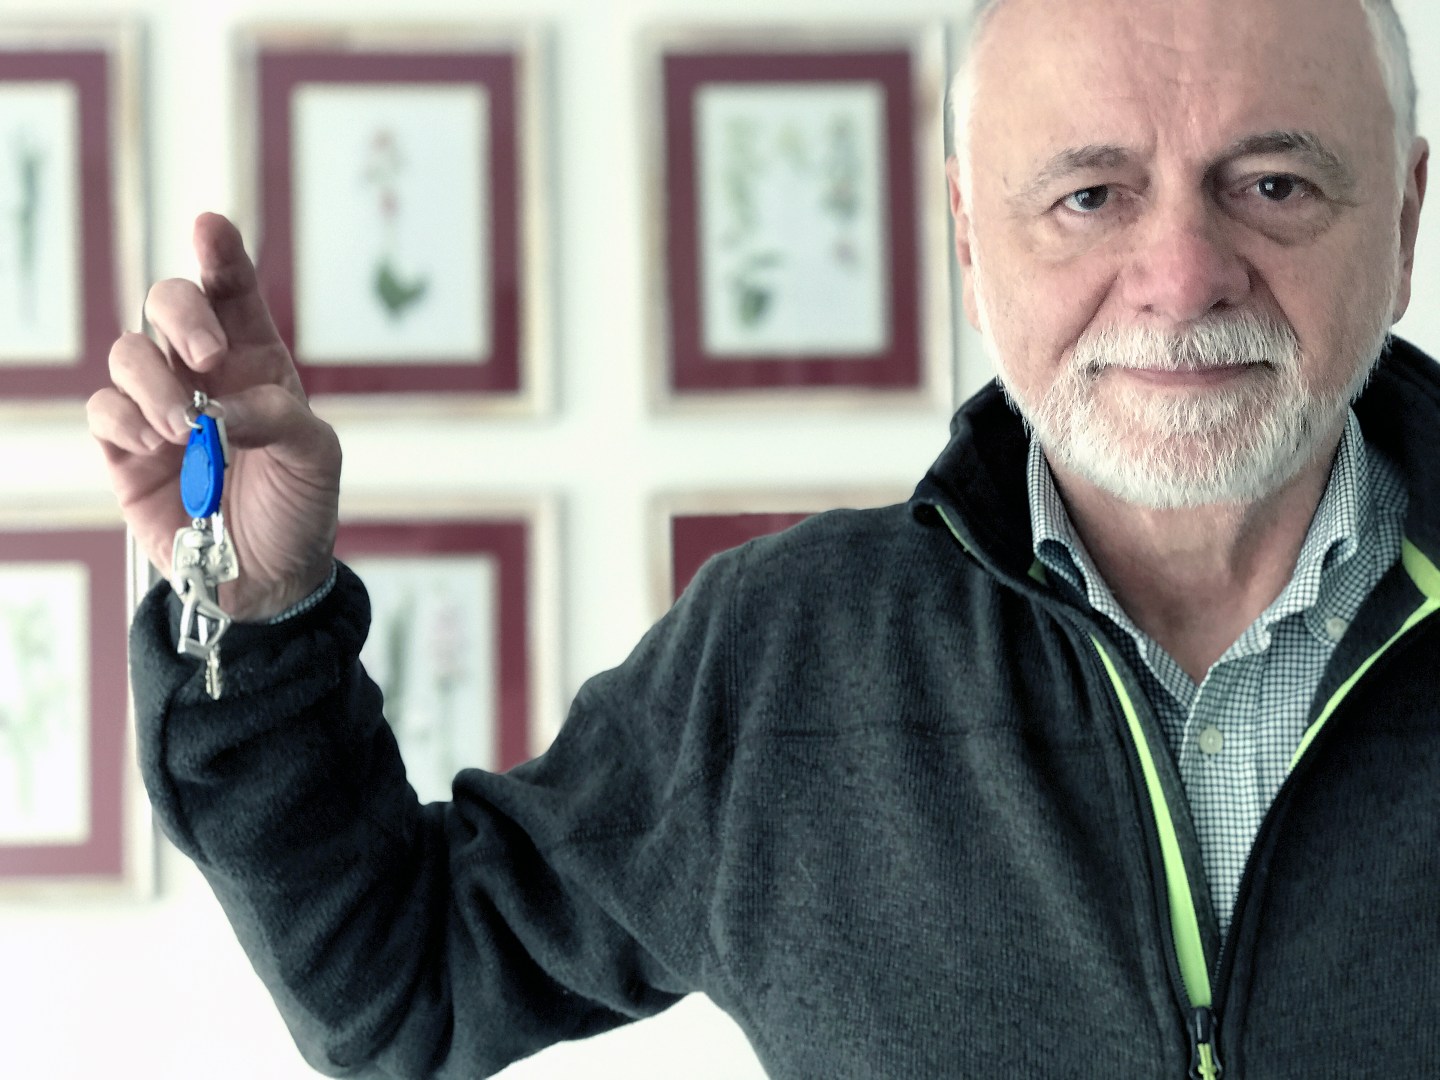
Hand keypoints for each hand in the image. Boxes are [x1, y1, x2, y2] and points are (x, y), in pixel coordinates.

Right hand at [87, 212, 341, 621]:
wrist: (269, 579)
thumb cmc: (299, 509)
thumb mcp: (314, 458)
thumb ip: (278, 419)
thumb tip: (221, 405)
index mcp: (258, 363)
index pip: (234, 294)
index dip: (221, 255)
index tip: (210, 225)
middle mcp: (205, 375)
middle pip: (168, 305)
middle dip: (180, 314)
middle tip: (207, 356)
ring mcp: (160, 409)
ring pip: (128, 355)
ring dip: (152, 382)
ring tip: (184, 428)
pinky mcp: (125, 451)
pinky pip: (104, 411)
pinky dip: (123, 419)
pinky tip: (154, 444)